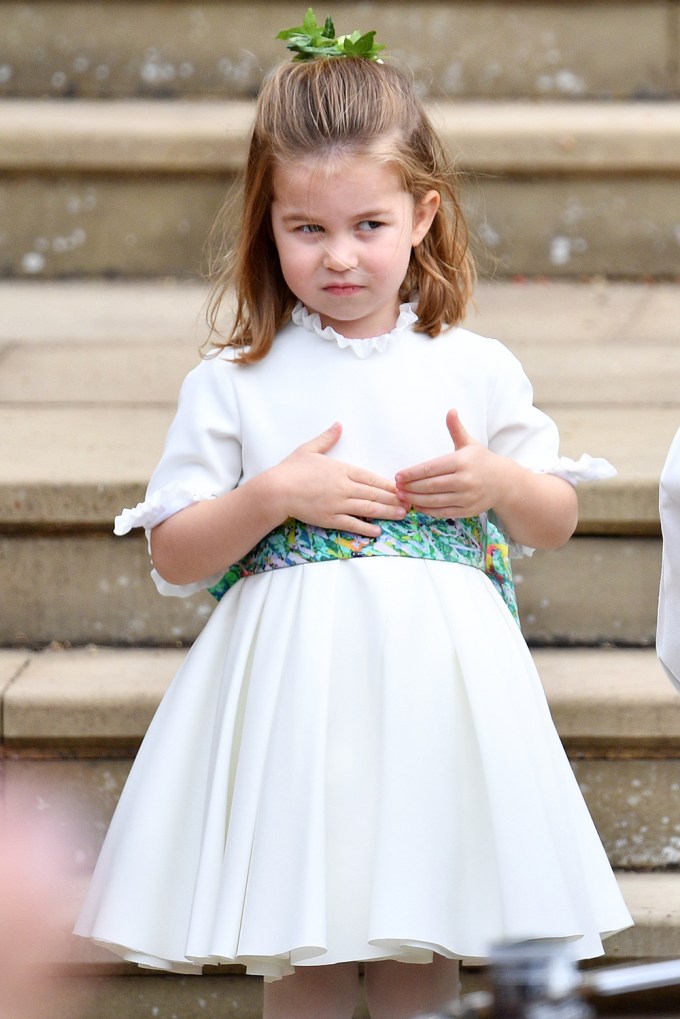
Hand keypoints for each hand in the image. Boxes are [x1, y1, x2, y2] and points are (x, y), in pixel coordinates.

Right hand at [273, 422, 406, 536]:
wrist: (276, 490)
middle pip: (374, 494)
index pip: (371, 478)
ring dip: (386, 513)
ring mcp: (338, 504)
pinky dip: (366, 528)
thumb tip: (338, 425)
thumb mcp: (309, 449)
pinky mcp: (329, 518)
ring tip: (400, 516)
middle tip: (409, 504)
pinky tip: (377, 531)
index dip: (388, 484)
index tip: (401, 488)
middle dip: (394, 499)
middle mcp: (344, 487)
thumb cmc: (291, 469)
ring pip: (368, 509)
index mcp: (341, 469)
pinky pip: (352, 524)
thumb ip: (327, 438)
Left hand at [395, 409, 503, 517]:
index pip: (430, 469)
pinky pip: (443, 512)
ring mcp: (466, 497)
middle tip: (397, 487)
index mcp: (461, 462)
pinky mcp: (468, 510)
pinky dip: (428, 510)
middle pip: (430, 486)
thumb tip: (451, 411)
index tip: (399, 476)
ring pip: (435, 500)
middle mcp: (464, 480)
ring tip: (403, 497)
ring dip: (416, 500)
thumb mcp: (469, 443)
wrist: (504, 482)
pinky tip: (418, 506)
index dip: (412, 474)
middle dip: (411, 487)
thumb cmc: (482, 461)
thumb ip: (456, 429)